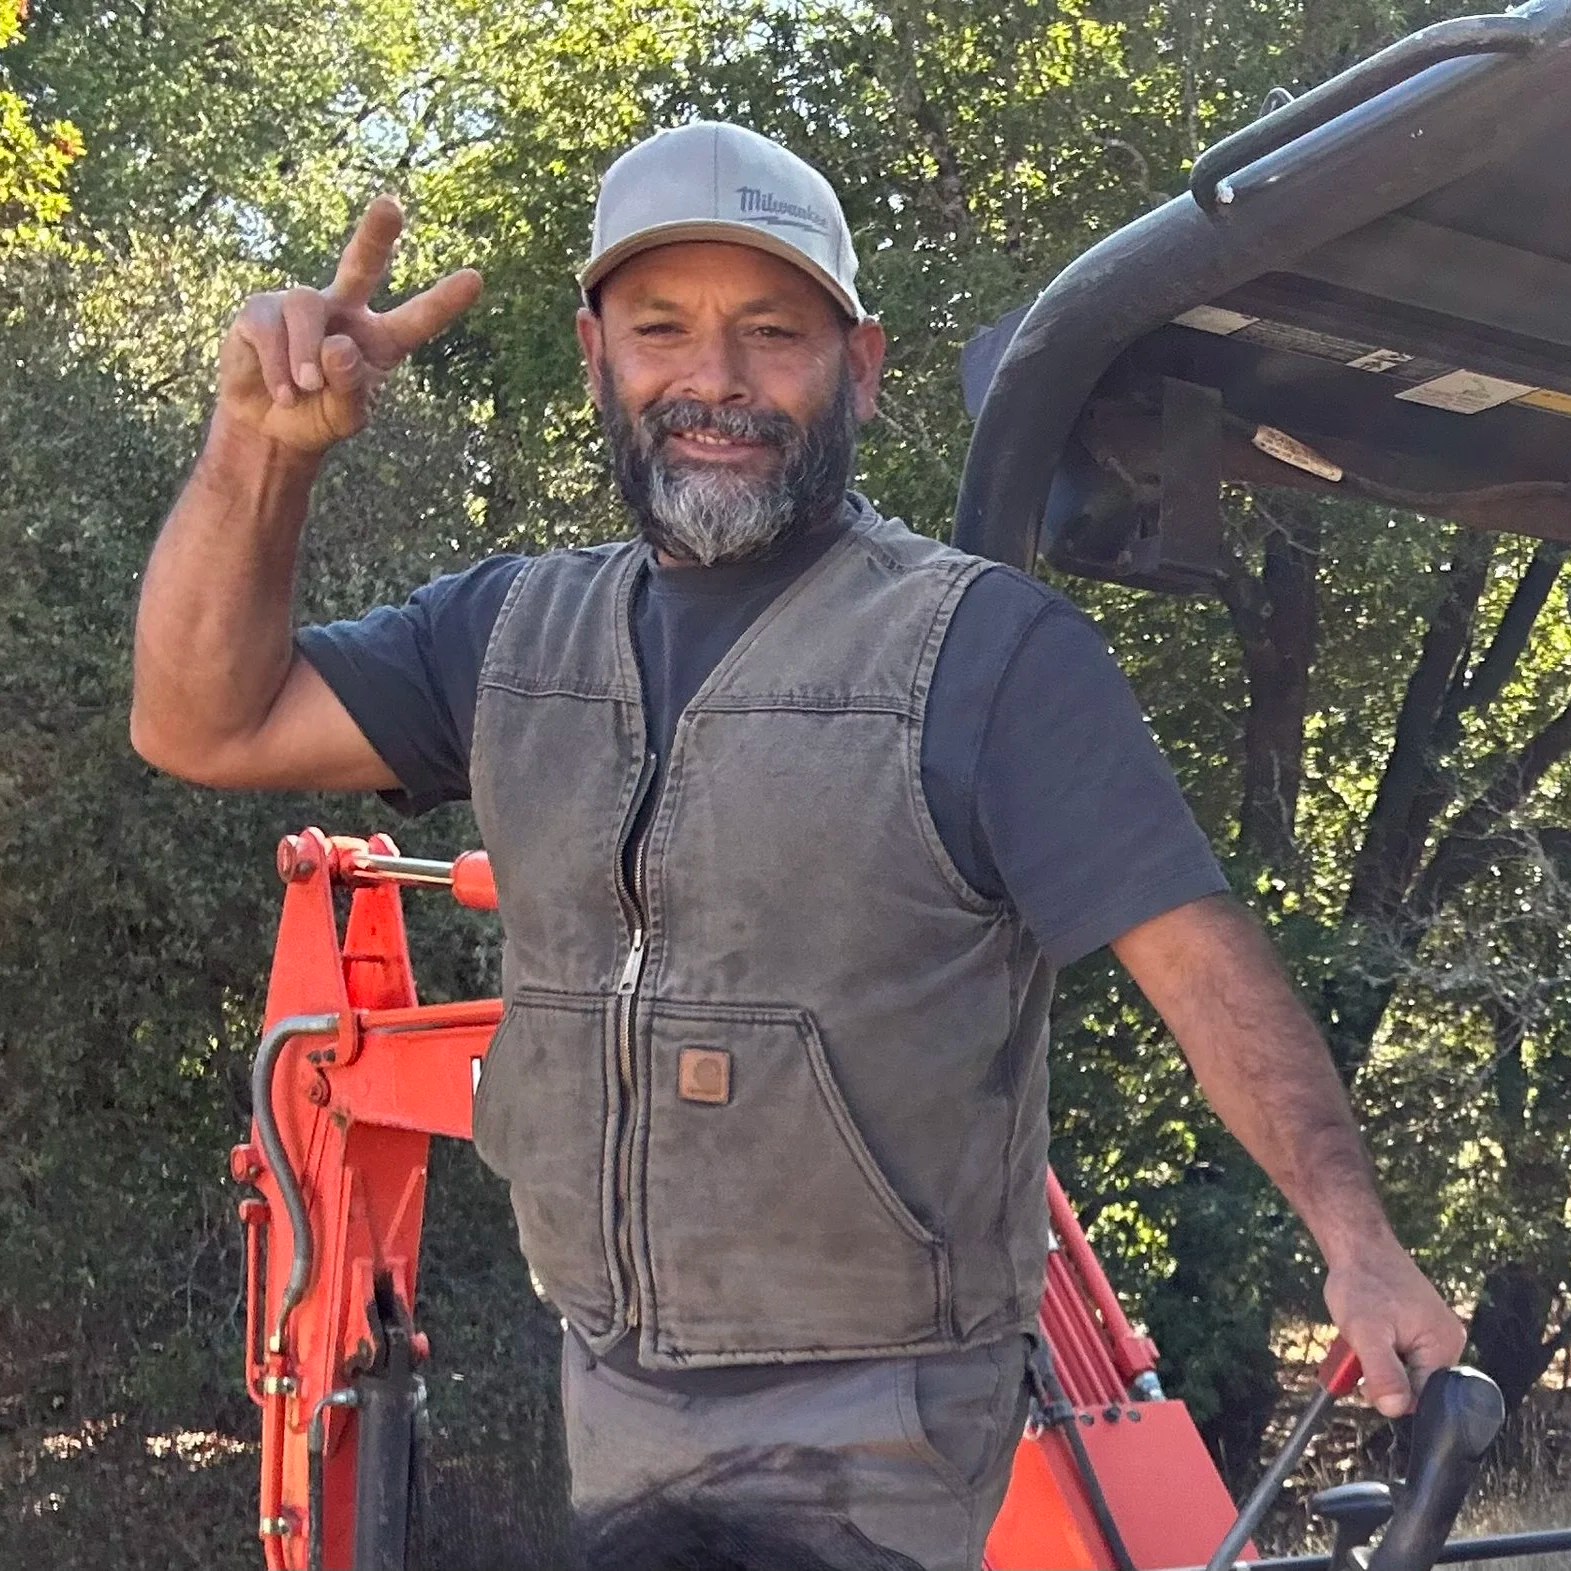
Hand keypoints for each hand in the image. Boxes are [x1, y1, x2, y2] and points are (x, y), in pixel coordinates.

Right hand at [216, 196, 481, 452]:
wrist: (268, 428)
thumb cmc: (318, 419)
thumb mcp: (344, 417)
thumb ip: (350, 389)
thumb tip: (338, 345)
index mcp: (381, 340)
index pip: (416, 320)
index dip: (442, 301)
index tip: (476, 279)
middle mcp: (344, 311)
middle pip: (361, 264)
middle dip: (374, 235)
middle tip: (390, 206)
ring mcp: (301, 306)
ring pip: (306, 308)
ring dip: (305, 354)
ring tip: (306, 389)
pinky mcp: (260, 311)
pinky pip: (270, 327)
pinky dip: (278, 364)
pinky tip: (284, 394)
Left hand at [1323, 1240, 1466, 1417]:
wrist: (1358, 1247)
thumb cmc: (1362, 1282)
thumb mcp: (1365, 1331)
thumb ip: (1382, 1372)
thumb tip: (1395, 1409)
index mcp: (1444, 1347)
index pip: (1423, 1399)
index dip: (1391, 1395)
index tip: (1364, 1377)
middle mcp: (1448, 1344)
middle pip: (1415, 1387)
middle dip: (1383, 1376)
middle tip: (1359, 1351)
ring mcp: (1435, 1336)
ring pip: (1405, 1372)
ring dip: (1379, 1362)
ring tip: (1362, 1335)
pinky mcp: (1421, 1330)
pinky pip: (1403, 1356)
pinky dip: (1382, 1351)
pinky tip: (1368, 1332)